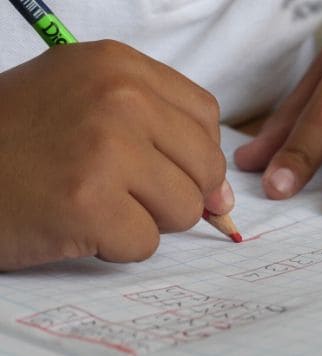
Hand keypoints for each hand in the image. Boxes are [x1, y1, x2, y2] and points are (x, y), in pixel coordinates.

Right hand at [0, 40, 230, 269]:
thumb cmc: (20, 141)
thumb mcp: (89, 105)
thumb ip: (163, 136)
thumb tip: (224, 197)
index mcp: (120, 66)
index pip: (205, 117)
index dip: (195, 154)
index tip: (171, 171)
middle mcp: (119, 98)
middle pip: (205, 165)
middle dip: (176, 191)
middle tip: (124, 191)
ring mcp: (105, 149)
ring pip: (185, 208)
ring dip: (146, 219)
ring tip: (98, 203)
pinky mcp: (88, 203)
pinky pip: (146, 243)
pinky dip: (116, 245)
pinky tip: (77, 223)